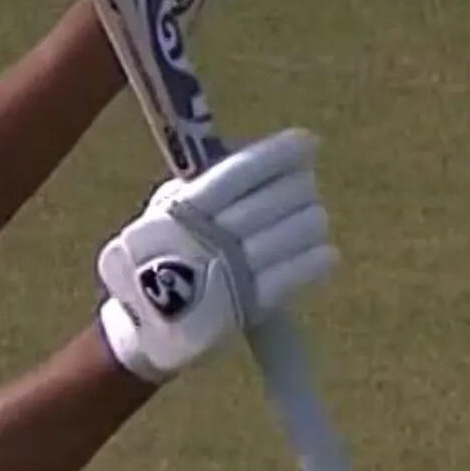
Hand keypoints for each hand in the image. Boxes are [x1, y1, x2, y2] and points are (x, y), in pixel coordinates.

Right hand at [95, 130, 336, 384]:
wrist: (145, 327)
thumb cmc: (158, 257)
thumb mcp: (166, 210)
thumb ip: (204, 181)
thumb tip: (251, 151)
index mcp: (186, 208)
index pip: (242, 170)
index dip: (279, 154)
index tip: (307, 143)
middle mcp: (211, 236)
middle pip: (277, 199)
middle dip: (300, 187)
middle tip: (306, 184)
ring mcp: (232, 272)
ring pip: (295, 232)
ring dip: (311, 220)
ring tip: (313, 218)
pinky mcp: (248, 307)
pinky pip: (295, 274)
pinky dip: (316, 259)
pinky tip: (324, 252)